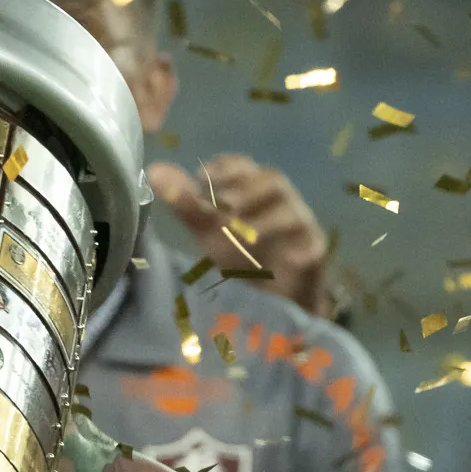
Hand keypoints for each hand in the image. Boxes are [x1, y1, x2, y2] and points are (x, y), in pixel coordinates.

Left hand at [149, 155, 334, 317]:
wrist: (273, 305)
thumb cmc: (242, 261)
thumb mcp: (209, 231)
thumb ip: (186, 203)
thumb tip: (154, 171)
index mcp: (256, 191)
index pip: (244, 166)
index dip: (225, 167)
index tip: (201, 178)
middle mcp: (283, 203)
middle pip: (273, 180)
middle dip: (245, 189)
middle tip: (222, 206)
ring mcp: (304, 228)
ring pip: (292, 212)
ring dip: (262, 222)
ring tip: (239, 236)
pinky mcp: (316, 255)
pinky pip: (309, 246)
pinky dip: (289, 251)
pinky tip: (268, 261)